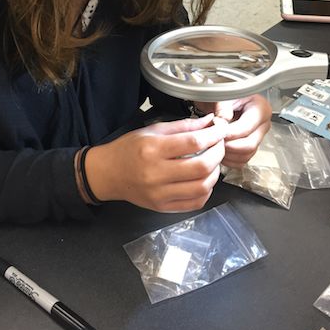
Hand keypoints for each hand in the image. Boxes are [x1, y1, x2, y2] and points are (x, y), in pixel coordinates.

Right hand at [84, 115, 225, 212]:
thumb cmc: (128, 148)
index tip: (221, 130)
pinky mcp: (162, 207)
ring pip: (202, 187)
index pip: (193, 143)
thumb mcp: (152, 130)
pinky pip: (195, 203)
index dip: (213, 136)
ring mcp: (160, 194)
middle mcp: (156, 173)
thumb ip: (183, 126)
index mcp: (153, 149)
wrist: (108, 174)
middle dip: (218, 153)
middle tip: (220, 145)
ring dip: (215, 173)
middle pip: (201, 167)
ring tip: (213, 162)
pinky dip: (206, 191)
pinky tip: (203, 180)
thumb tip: (210, 122)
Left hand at [207, 95, 271, 167]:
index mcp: (261, 108)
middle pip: (249, 144)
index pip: (246, 128)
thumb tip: (221, 122)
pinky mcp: (251, 145)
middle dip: (228, 145)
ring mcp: (258, 136)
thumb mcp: (223, 92)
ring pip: (246, 155)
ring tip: (215, 144)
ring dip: (228, 154)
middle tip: (213, 141)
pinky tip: (220, 150)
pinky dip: (230, 159)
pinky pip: (243, 160)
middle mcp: (263, 124)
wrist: (222, 92)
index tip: (215, 132)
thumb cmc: (225, 89)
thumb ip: (222, 107)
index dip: (229, 133)